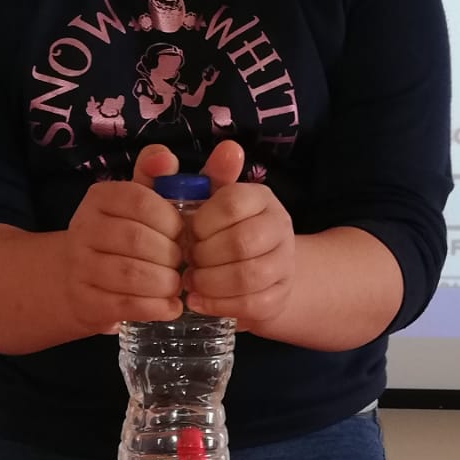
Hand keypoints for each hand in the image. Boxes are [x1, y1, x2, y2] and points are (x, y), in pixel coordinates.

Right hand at [61, 145, 184, 334]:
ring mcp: (80, 266)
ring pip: (130, 274)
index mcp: (100, 196)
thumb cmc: (126, 236)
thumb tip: (189, 154)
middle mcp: (84, 227)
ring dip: (164, 282)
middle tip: (182, 262)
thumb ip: (167, 177)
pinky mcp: (85, 301)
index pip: (140, 201)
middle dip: (169, 254)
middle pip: (136, 239)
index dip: (170, 220)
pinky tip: (170, 306)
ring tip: (176, 284)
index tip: (182, 232)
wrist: (77, 279)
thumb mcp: (142, 202)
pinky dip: (156, 307)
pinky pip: (125, 304)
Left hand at [185, 142, 296, 333]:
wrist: (255, 267)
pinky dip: (219, 305)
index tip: (187, 232)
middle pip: (241, 243)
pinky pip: (252, 304)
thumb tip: (174, 154)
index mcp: (259, 196)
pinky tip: (198, 301)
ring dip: (210, 282)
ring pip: (248, 276)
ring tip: (190, 281)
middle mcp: (279, 225)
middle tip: (186, 260)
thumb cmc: (215, 231)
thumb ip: (181, 180)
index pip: (231, 203)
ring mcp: (284, 262)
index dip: (202, 222)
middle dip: (204, 255)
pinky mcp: (280, 296)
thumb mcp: (199, 203)